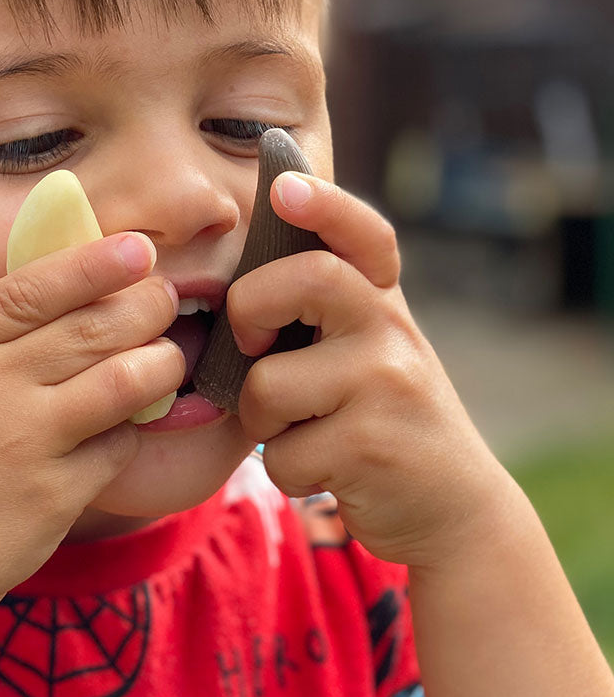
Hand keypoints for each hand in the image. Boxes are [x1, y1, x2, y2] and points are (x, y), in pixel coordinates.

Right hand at [0, 232, 181, 638]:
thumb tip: (64, 298)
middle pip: (92, 327)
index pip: (33, 287)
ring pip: (125, 379)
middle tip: (165, 300)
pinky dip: (130, 433)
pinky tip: (121, 432)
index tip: (138, 248)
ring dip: (162, 362)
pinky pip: (118, 446)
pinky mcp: (54, 496)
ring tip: (169, 358)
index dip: (93, 263)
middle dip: (146, 305)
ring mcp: (23, 442)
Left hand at [231, 172, 507, 568]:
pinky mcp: (372, 446)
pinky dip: (286, 470)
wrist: (453, 509)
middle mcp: (392, 331)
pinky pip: (281, 454)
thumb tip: (243, 265)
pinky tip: (325, 470)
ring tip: (300, 430)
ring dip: (262, 421)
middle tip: (251, 347)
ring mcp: (387, 385)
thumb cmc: (381, 416)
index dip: (326, 204)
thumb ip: (325, 307)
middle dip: (250, 309)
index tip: (285, 187)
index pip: (363, 235)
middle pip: (308, 278)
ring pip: (269, 385)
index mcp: (383, 302)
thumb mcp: (368, 349)